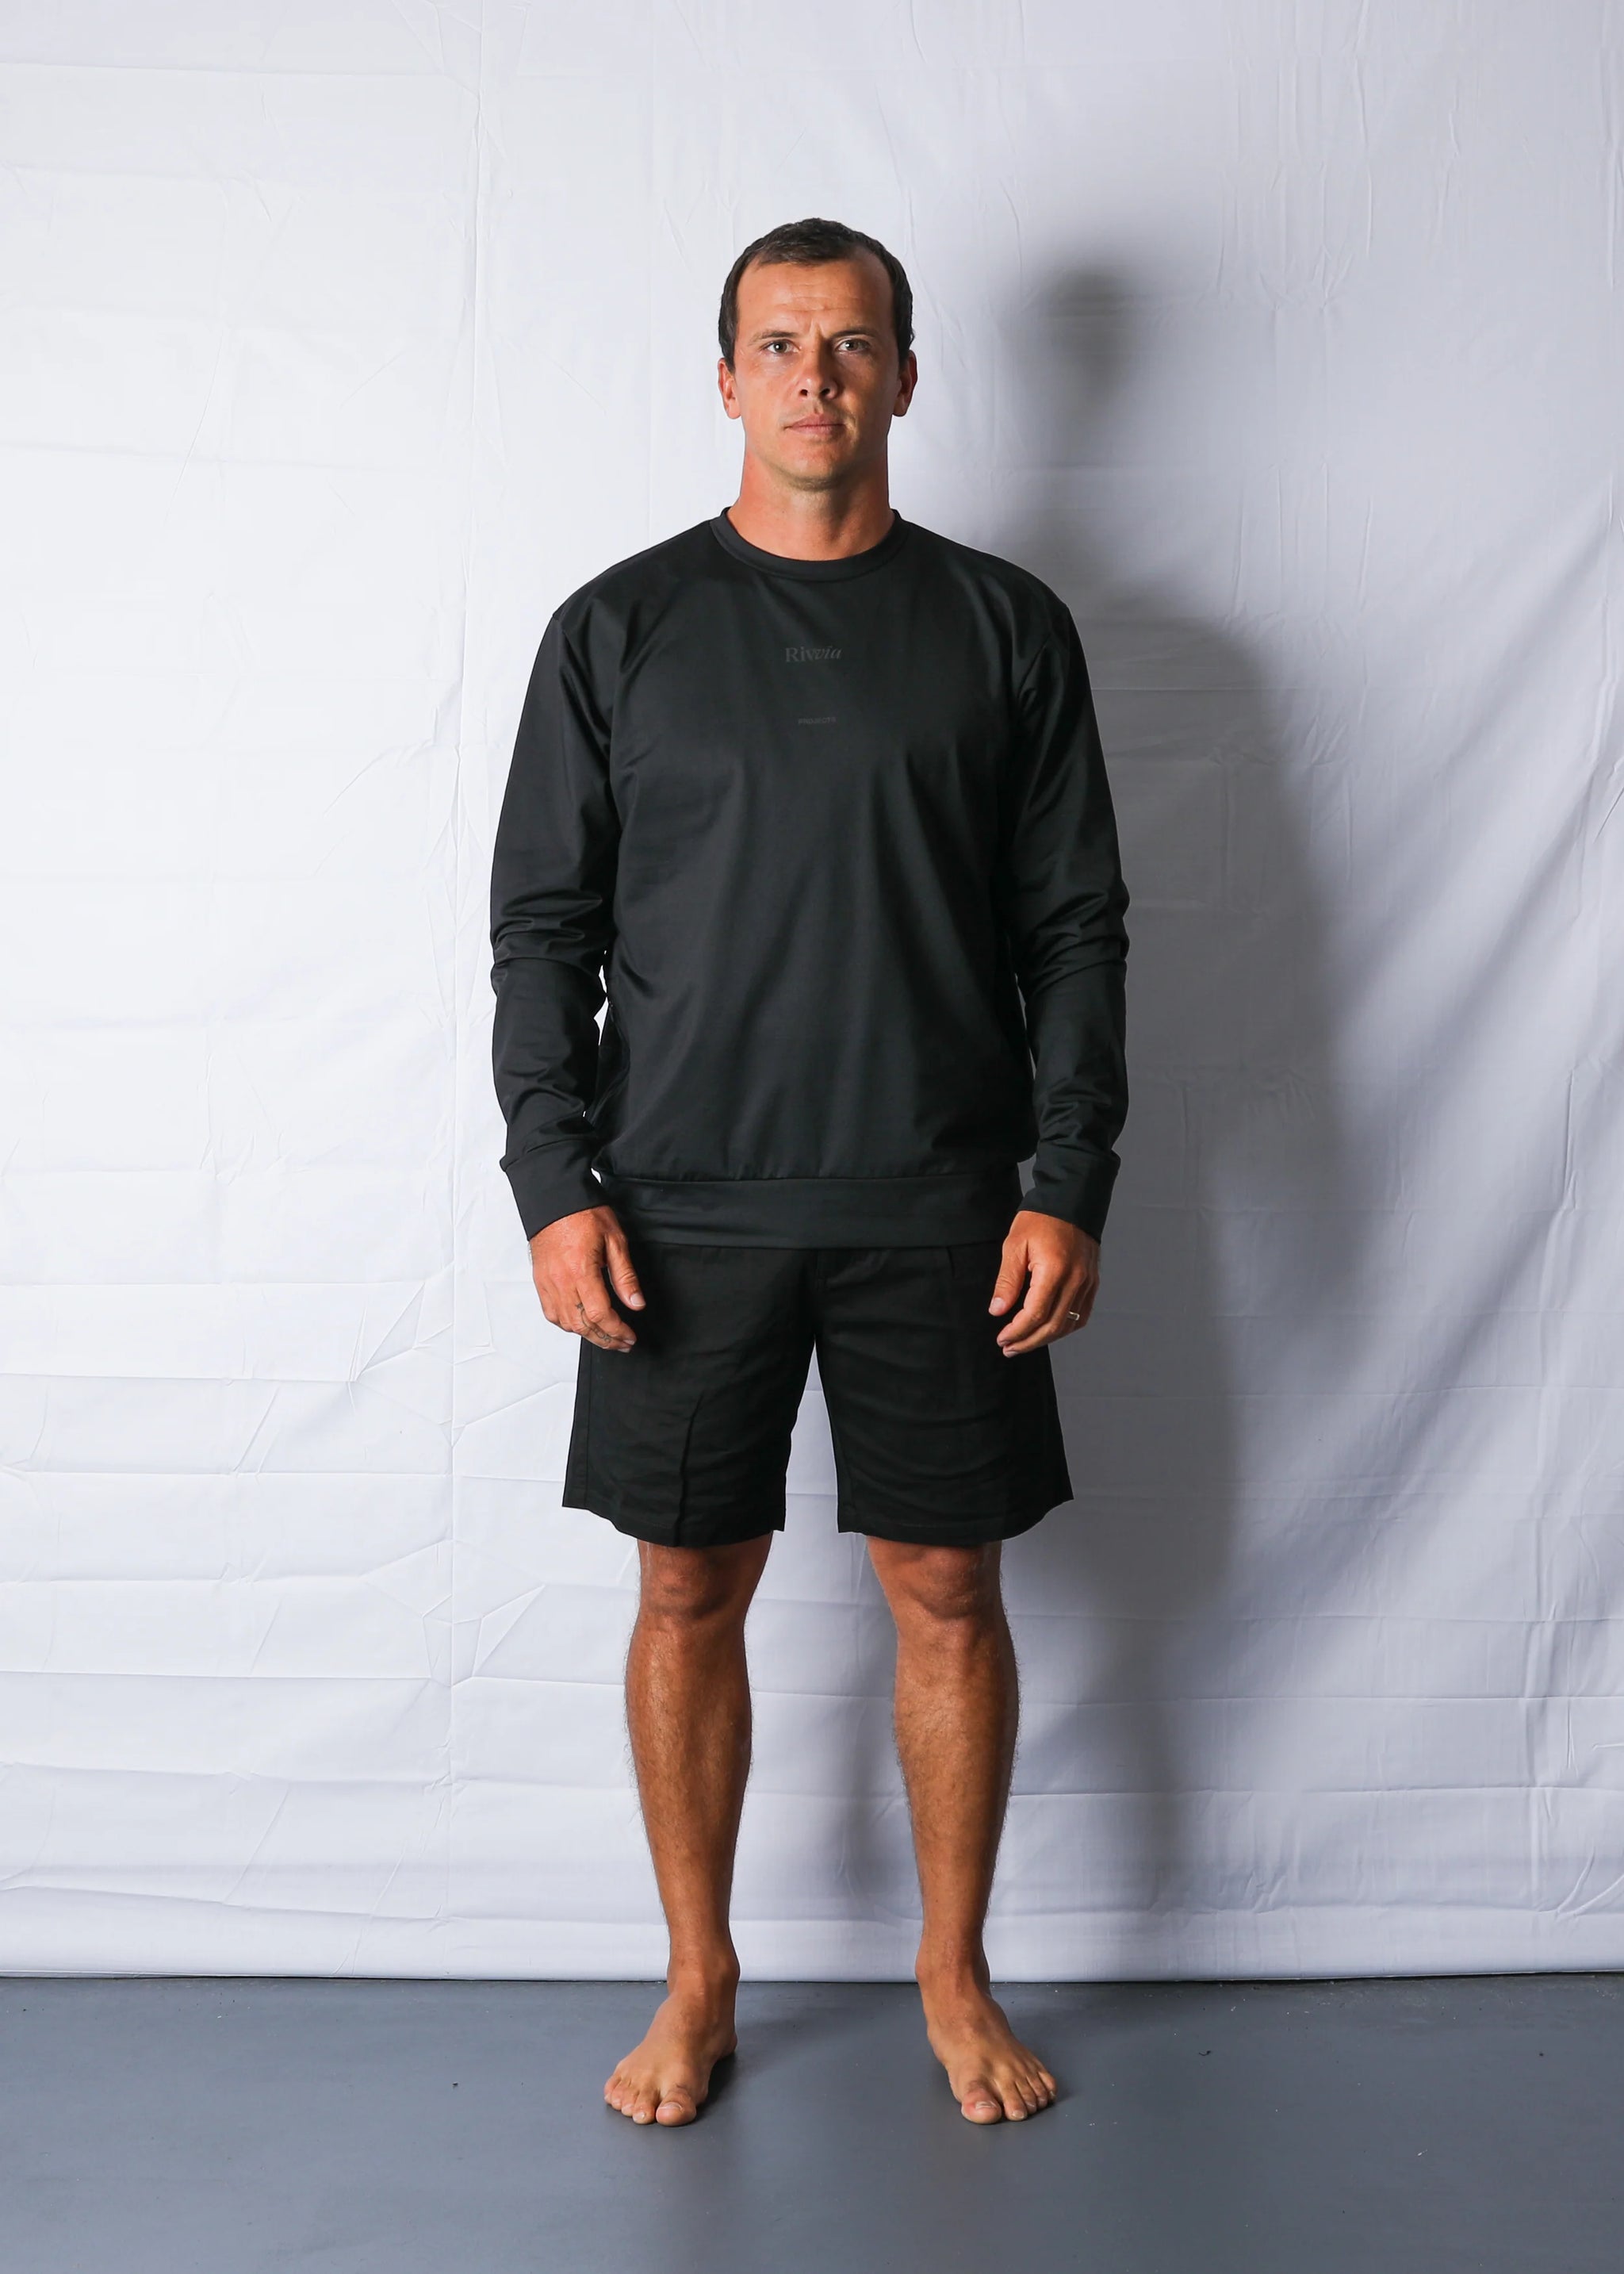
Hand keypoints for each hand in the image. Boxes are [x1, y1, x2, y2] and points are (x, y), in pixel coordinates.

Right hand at [530, 1205, 645, 1350]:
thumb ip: (625, 1276)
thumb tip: (636, 1303)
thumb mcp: (615, 1240)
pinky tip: (581, 1324)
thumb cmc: (583, 1214)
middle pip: (583, 1325)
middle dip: (606, 1339)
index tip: (630, 1336)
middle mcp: (561, 1281)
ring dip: (588, 1335)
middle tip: (623, 1343)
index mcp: (581, 1271)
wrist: (554, 1201)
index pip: (600, 1315)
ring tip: (607, 1336)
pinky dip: (568, 1325)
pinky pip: (551, 1314)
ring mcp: (547, 1284)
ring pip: (566, 1323)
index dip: (617, 1331)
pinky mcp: (540, 1282)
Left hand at [988, 1210, 1098, 1354]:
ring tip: (1024, 1343)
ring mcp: (1087, 1282)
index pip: (1035, 1314)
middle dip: (1028, 1341)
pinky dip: (1064, 1327)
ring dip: (1045, 1338)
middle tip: (1009, 1348)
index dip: (1017, 1331)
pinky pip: (1081, 1315)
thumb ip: (1007, 1281)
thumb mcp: (1014, 1245)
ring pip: (1068, 1324)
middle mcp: (1076, 1280)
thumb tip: (998, 1310)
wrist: (1071, 1200)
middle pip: (1053, 1325)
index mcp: (1054, 1270)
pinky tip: (1048, 1330)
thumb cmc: (1040, 1219)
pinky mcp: (1092, 1282)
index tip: (1001, 1338)